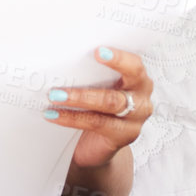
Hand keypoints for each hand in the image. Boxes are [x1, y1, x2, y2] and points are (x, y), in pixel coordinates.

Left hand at [42, 45, 153, 169]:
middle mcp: (141, 97)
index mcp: (137, 78)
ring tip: (55, 96)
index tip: (99, 51)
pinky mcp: (124, 135)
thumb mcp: (99, 87)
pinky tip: (54, 114)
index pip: (134, 64)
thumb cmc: (98, 108)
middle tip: (68, 79)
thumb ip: (92, 74)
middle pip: (124, 86)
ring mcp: (135, 118)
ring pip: (109, 103)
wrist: (97, 144)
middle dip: (98, 76)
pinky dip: (71, 118)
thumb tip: (64, 61)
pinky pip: (96, 123)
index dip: (119, 57)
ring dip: (79, 98)